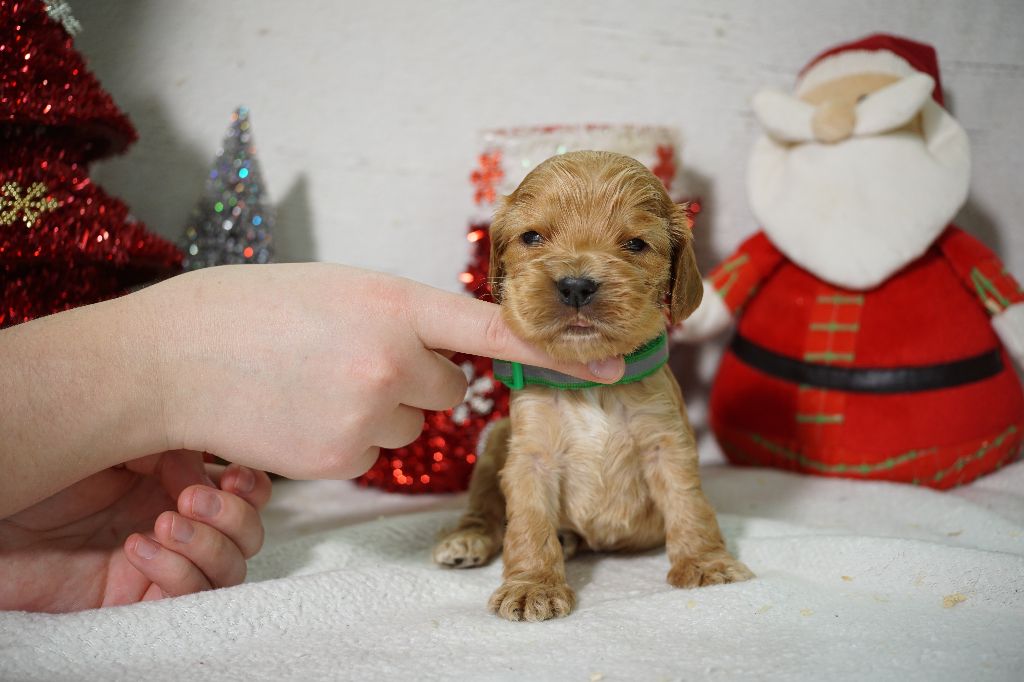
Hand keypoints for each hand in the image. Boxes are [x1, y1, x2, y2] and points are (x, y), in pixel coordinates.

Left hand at [0, 450, 269, 611]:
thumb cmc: (42, 475)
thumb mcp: (114, 442)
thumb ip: (169, 446)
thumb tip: (209, 470)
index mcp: (175, 483)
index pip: (245, 491)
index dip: (252, 485)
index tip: (232, 473)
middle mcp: (178, 525)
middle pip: (249, 532)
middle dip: (232, 515)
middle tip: (188, 499)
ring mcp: (164, 567)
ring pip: (231, 568)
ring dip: (207, 543)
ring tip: (160, 524)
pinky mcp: (141, 605)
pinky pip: (191, 599)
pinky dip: (176, 572)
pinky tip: (137, 548)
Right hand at [144, 264, 626, 480]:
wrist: (174, 356)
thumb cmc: (253, 311)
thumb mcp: (340, 289)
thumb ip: (400, 316)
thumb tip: (436, 352)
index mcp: (395, 300)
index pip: (493, 329)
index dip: (557, 350)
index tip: (614, 363)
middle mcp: (393, 358)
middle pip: (449, 388)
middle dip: (416, 380)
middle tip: (353, 362)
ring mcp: (369, 412)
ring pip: (412, 423)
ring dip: (379, 409)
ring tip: (316, 384)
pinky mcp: (344, 458)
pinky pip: (373, 451)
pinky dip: (347, 438)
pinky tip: (301, 413)